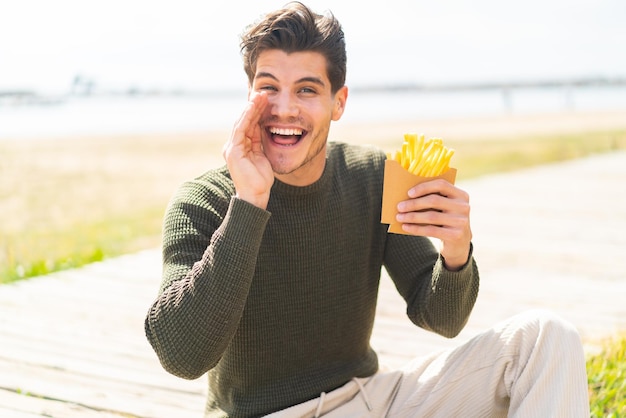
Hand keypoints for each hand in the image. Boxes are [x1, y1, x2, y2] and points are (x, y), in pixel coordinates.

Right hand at [222, 92, 273, 208]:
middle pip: (245, 121)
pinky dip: (247, 117)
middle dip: (254, 106)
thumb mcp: (262, 156)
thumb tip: (263, 128)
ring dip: (251, 108)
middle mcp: (234, 145)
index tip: (266, 99)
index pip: (249, 125)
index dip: (257, 111)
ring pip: (242, 122)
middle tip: (263, 92)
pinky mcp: (233, 151)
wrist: (255, 196)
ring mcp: (232, 148)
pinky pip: (240, 130)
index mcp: (241, 147)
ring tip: (260, 96)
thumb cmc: (260, 180)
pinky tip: (253, 107)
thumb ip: (259, 142)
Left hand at [396, 179, 471, 269]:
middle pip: (434, 200)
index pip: (441, 185)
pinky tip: (406, 227)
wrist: (459, 244)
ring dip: (412, 216)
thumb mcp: (445, 208)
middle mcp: (463, 207)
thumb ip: (433, 200)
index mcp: (461, 195)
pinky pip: (431, 230)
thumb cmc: (445, 221)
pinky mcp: (456, 235)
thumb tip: (407, 197)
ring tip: (399, 217)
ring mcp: (461, 222)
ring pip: (431, 216)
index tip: (409, 193)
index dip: (424, 187)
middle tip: (399, 207)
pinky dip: (415, 228)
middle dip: (414, 203)